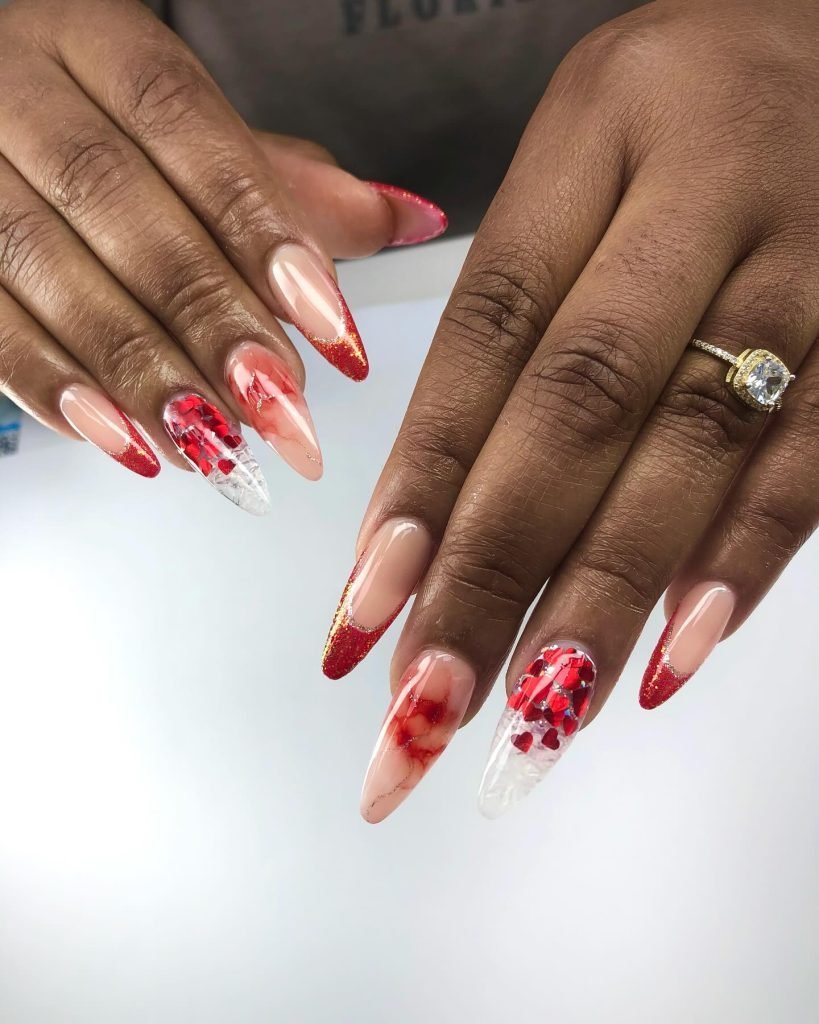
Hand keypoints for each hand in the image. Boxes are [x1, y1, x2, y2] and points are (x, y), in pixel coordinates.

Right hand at [0, 0, 445, 508]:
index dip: (264, 233)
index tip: (334, 332)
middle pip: (117, 202)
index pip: (187, 127)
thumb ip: (291, 187)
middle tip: (280, 409)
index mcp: (97, 40)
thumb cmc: (104, 130)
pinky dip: (52, 389)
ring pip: (42, 266)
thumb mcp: (193, 139)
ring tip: (214, 444)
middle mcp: (18, 86)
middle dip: (207, 318)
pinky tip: (125, 443)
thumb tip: (413, 218)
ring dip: (137, 369)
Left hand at [322, 0, 818, 818]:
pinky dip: (735, 568)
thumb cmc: (686, 119)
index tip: (361, 617)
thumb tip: (424, 528)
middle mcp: (701, 195)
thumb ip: (511, 325)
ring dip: (602, 603)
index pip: (488, 336)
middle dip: (491, 578)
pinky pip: (810, 461)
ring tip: (529, 727)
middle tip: (424, 715)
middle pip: (577, 411)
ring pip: (690, 451)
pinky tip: (666, 663)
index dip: (421, 486)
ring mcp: (806, 264)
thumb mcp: (579, 171)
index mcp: (596, 137)